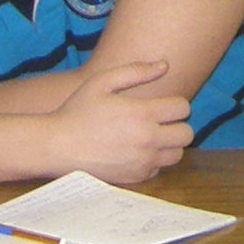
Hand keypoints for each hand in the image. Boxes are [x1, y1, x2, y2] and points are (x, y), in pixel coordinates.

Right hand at [47, 59, 194, 182]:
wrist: (56, 146)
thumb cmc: (78, 110)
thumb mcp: (102, 82)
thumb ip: (136, 71)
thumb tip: (165, 65)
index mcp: (143, 114)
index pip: (183, 108)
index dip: (175, 104)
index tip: (162, 105)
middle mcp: (148, 140)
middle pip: (186, 133)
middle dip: (177, 125)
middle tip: (160, 121)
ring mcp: (142, 162)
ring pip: (177, 154)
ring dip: (169, 144)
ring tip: (151, 136)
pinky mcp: (135, 177)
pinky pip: (158, 169)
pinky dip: (154, 161)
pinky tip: (137, 151)